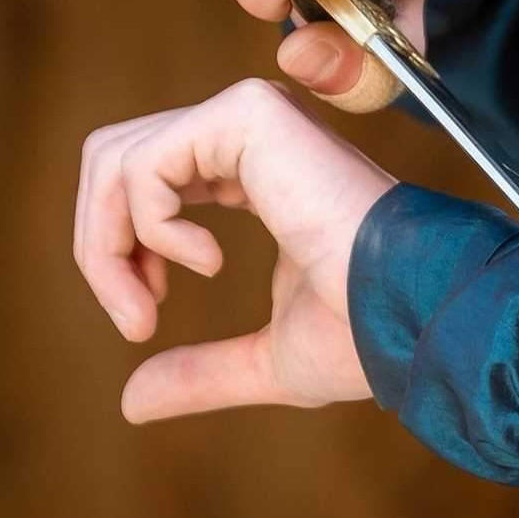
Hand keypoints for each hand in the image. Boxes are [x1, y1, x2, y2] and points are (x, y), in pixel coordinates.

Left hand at [73, 78, 401, 421]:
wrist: (417, 313)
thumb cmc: (367, 334)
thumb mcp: (267, 360)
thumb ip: (202, 371)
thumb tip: (130, 402)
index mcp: (257, 174)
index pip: (147, 185)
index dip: (121, 254)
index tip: (143, 323)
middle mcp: (249, 136)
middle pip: (114, 162)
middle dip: (101, 246)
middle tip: (135, 320)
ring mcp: (250, 116)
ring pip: (117, 157)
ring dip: (108, 242)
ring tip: (151, 304)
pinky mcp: (249, 115)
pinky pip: (146, 162)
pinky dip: (151, 225)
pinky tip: (209, 264)